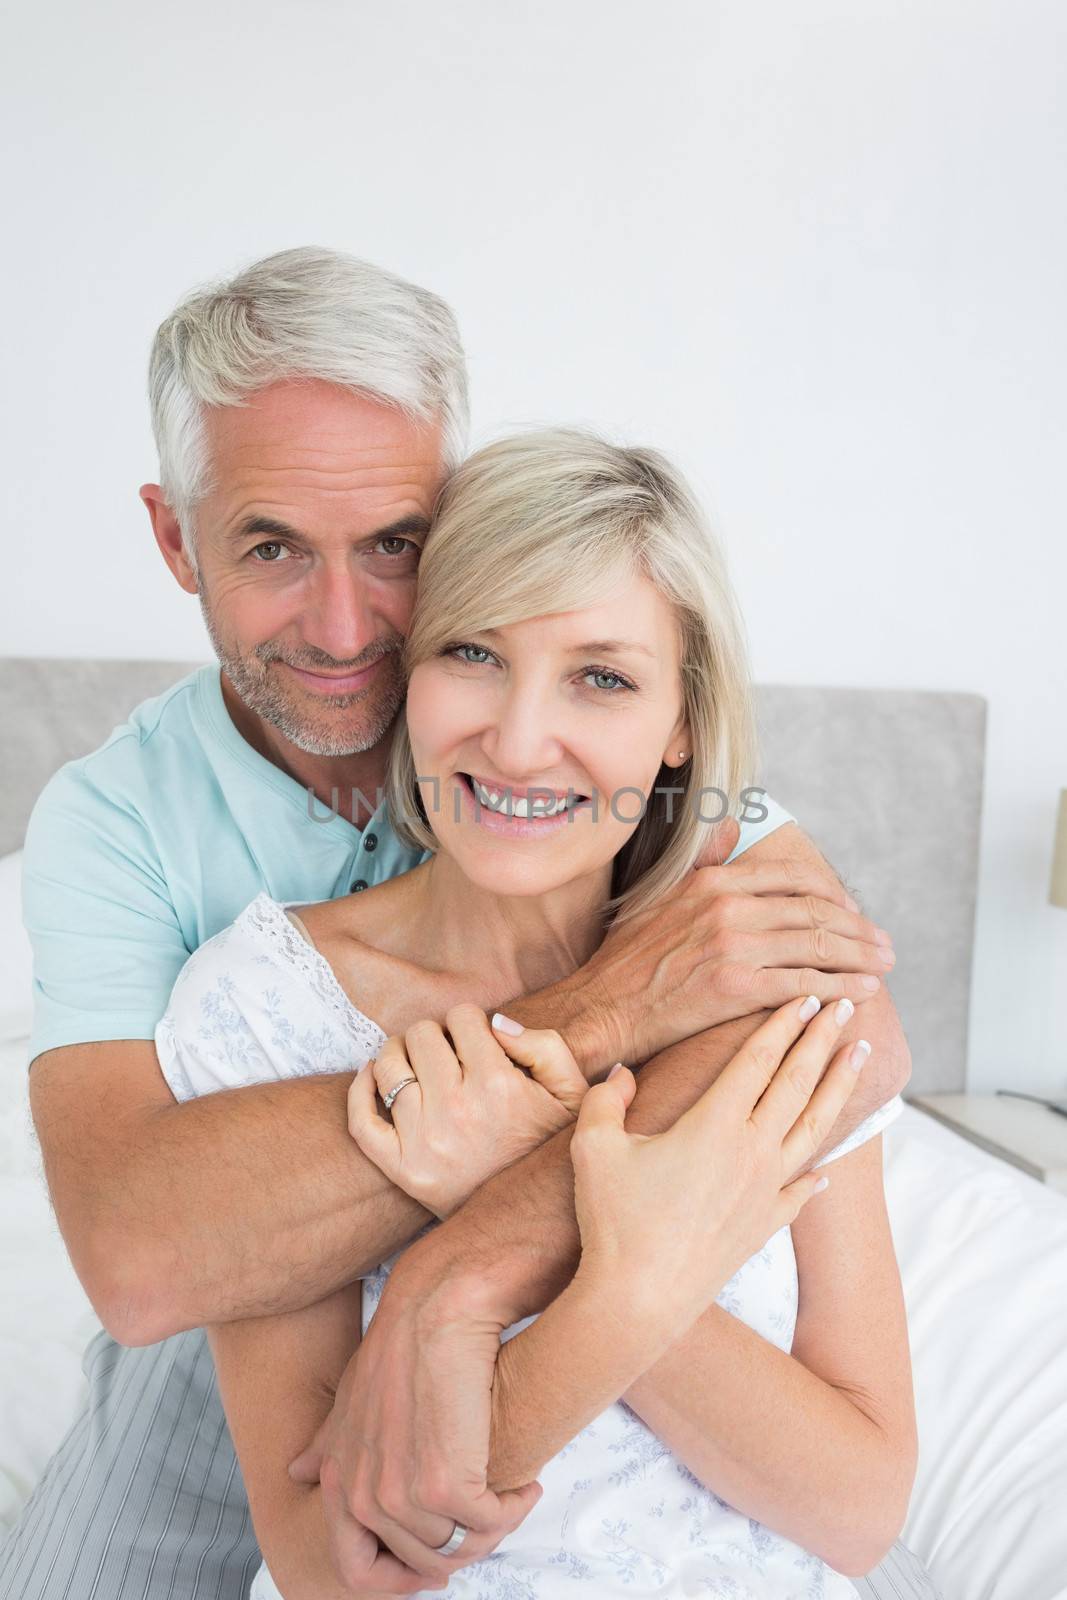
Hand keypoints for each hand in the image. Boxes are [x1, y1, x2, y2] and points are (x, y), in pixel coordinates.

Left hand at [288, 1260, 541, 1589]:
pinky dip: (514, 1509)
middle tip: (491, 1518)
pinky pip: (488, 1525)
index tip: (441, 1555)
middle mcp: (363, 1496)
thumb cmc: (402, 1341)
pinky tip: (526, 1483)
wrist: (437, 1306)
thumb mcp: (352, 1395)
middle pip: (421, 1565)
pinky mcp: (446, 1485)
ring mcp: (402, 1494)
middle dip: (462, 1550)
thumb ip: (329, 1441)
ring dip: (493, 1528)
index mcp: (338, 1480)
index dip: (402, 1577)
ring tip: (513, 1493)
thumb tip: (295, 1472)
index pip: (357, 1571)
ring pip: (458, 1549)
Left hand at [348, 1002, 589, 1218]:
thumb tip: (496, 1023)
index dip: (471, 1021)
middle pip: (421, 1035)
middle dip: (437, 1035)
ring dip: (401, 1054)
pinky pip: (361, 1121)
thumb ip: (545, 1046)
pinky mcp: (401, 1169)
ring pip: (389, 1066)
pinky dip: (360, 1089)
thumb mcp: (572, 1094)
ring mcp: (423, 1142)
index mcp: (497, 1085)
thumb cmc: (547, 1146)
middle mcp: (456, 1110)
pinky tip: (373, 1074)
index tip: (476, 1041)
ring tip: (418, 1064)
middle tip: (449, 1054)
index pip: (462, 1017)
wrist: (529, 1217)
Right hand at [569, 992, 867, 1326]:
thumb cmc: (613, 1222)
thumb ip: (606, 1100)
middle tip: (843, 1008)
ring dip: (839, 1087)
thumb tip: (621, 1072)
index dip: (782, 1025)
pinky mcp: (763, 1226)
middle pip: (796, 1083)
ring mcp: (764, 1191)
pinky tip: (829, 1169)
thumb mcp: (593, 1148)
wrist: (638, 1300)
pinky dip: (818, 1176)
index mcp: (713, 1124)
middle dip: (821, 1040)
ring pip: (814, 1128)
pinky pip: (801, 1193)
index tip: (805, 998)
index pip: (758, 1061)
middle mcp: (750, 1152)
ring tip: (859, 1055)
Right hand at [581, 817, 893, 1063]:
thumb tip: (732, 824)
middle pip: (815, 912)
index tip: (853, 912)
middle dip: (859, 929)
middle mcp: (729, 907)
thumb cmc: (629, 957)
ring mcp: (735, 946)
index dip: (833, 895)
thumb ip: (705, 859)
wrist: (604, 1005)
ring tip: (884, 967)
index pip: (793, 878)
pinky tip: (862, 993)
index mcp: (714, 881)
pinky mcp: (737, 987)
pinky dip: (841, 987)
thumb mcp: (662, 894)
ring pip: (817, 946)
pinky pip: (805, 983)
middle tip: (885, 944)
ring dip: (860, 957)